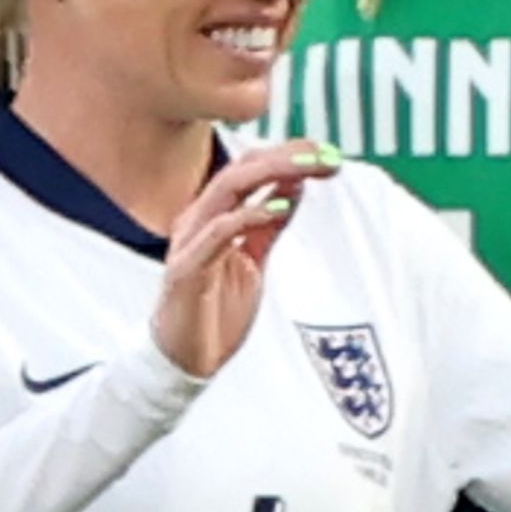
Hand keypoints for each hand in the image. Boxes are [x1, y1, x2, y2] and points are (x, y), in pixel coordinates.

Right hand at [153, 140, 342, 378]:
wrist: (185, 360)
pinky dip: (248, 215)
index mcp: (211, 215)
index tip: (325, 151)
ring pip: (227, 190)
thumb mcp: (252, 260)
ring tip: (306, 167)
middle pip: (239, 171)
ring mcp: (189, 242)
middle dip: (284, 156)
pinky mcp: (187, 269)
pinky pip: (217, 233)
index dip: (285, 155)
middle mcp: (197, 220)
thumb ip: (267, 224)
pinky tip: (278, 208)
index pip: (247, 169)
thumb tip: (294, 186)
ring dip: (270, 173)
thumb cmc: (214, 311)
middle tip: (323, 153)